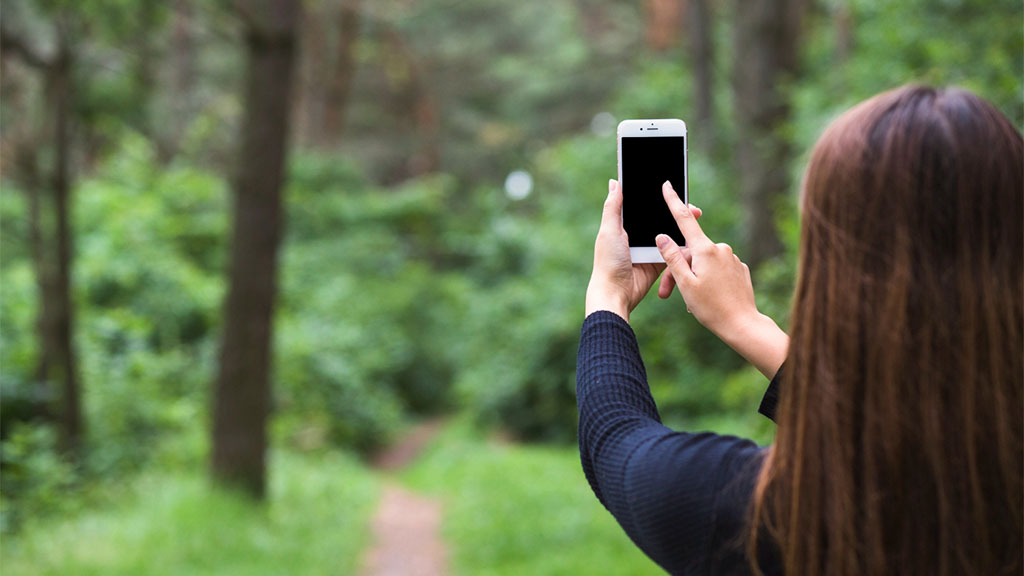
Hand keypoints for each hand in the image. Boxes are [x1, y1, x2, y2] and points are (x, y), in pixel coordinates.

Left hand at [585, 179, 700, 321]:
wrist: (617, 293)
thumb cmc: (608, 262)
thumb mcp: (609, 231)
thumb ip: (613, 207)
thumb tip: (615, 182)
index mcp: (624, 225)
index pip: (645, 207)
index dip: (660, 199)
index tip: (676, 191)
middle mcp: (637, 236)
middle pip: (661, 220)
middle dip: (677, 213)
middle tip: (694, 209)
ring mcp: (648, 249)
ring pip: (669, 235)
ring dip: (683, 229)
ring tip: (697, 220)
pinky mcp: (658, 263)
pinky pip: (673, 253)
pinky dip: (682, 247)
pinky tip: (693, 240)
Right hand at [655, 181, 787, 377]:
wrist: (743, 325)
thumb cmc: (711, 308)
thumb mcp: (685, 283)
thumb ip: (672, 257)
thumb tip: (663, 236)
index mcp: (706, 249)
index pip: (685, 219)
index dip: (674, 201)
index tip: (668, 185)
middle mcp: (721, 249)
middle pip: (691, 252)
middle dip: (678, 269)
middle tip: (667, 294)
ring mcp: (732, 258)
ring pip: (703, 263)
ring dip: (693, 277)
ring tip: (691, 302)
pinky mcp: (739, 269)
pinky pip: (718, 270)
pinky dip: (708, 281)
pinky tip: (709, 299)